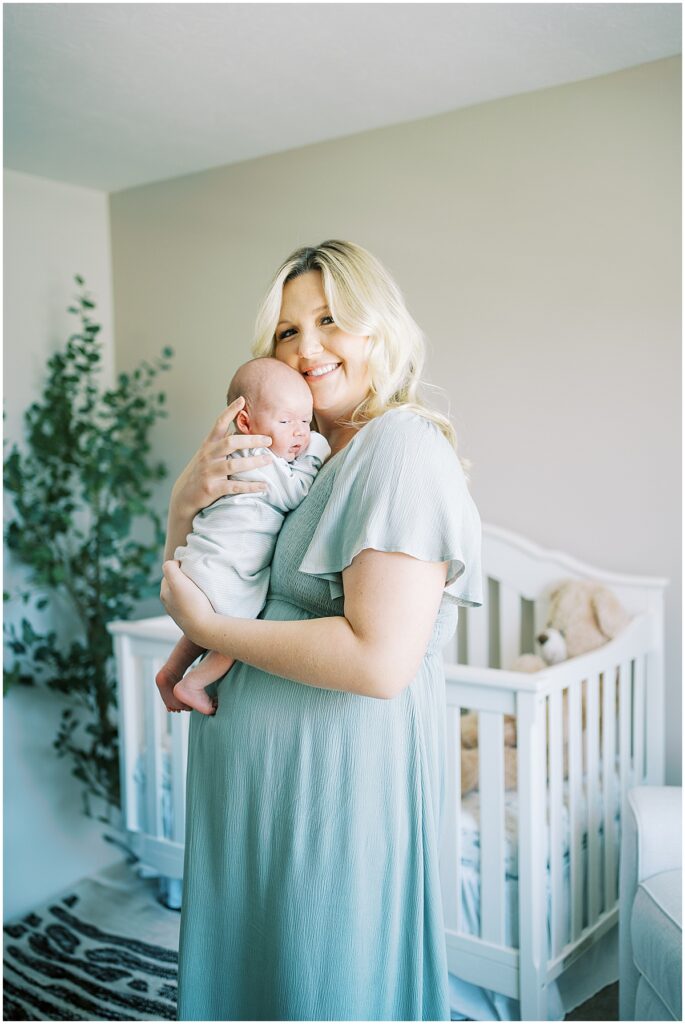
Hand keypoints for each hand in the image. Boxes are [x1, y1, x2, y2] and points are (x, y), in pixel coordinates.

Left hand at [161, 561, 216, 644]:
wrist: (204, 628)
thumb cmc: (192, 603)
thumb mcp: (177, 581)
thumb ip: (170, 567)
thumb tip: (174, 563)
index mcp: (164, 594)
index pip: (169, 573)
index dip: (179, 568)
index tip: (190, 570)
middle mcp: (169, 604)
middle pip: (176, 584)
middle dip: (185, 579)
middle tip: (197, 578)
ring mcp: (180, 613)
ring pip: (184, 594)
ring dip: (192, 590)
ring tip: (202, 589)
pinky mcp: (191, 619)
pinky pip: (192, 605)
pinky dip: (197, 601)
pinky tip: (204, 602)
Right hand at [171, 397, 272, 517]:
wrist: (184, 496)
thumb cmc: (202, 471)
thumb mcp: (208, 453)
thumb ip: (222, 441)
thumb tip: (239, 427)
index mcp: (208, 445)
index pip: (219, 424)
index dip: (230, 411)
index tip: (241, 400)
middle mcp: (208, 456)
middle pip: (230, 443)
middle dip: (250, 440)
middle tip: (268, 440)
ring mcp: (209, 472)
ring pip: (233, 465)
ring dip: (253, 462)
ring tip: (269, 460)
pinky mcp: (212, 489)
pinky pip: (234, 487)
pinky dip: (250, 486)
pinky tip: (264, 487)